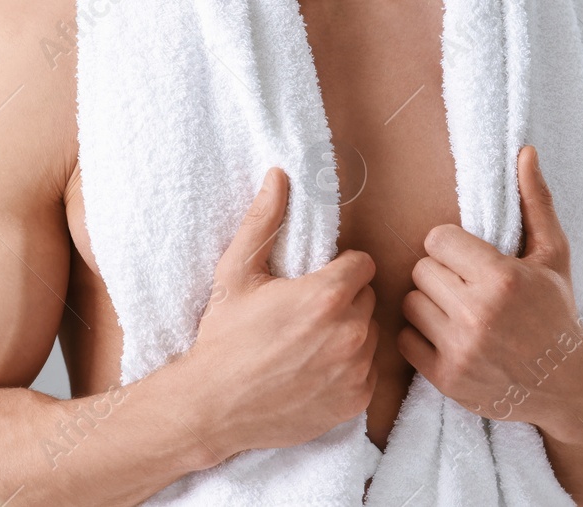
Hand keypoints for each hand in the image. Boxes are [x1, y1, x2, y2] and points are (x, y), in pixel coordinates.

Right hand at [179, 168, 378, 457]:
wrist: (212, 407)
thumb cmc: (224, 338)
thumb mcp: (236, 273)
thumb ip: (264, 220)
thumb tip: (279, 175)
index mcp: (328, 295)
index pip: (363, 264)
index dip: (340, 269)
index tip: (317, 280)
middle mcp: (351, 332)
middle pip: (367, 298)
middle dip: (344, 300)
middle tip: (307, 313)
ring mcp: (356, 368)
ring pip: (370, 334)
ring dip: (349, 334)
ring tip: (309, 343)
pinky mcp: (357, 399)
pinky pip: (368, 370)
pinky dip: (349, 369)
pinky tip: (315, 370)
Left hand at [397, 147, 582, 434]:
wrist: (565, 383)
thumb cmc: (557, 310)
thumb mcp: (553, 254)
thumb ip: (536, 201)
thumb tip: (525, 151)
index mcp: (501, 278)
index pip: (437, 239)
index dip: (453, 246)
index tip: (470, 257)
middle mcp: (477, 314)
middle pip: (421, 269)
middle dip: (441, 272)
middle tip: (464, 283)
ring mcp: (459, 349)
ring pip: (409, 303)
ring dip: (428, 303)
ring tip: (456, 308)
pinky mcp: (445, 378)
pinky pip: (404, 340)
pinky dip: (420, 336)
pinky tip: (447, 334)